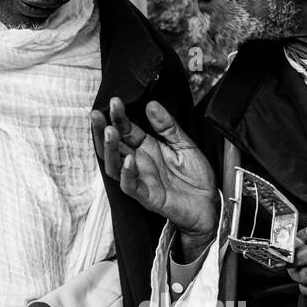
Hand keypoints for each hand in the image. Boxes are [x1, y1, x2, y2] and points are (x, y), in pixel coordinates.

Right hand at [94, 98, 217, 256]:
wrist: (209, 204)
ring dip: (110, 149)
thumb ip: (168, 126)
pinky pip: (130, 186)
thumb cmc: (195, 177)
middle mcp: (139, 163)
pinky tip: (129, 160)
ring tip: (110, 132)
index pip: (125, 130)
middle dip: (102, 130)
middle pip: (112, 147)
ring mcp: (141, 180)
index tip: (114, 102)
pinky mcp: (147, 197)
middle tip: (97, 114)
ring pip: (114, 166)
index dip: (118, 117)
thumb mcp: (185, 145)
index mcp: (146, 148)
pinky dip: (126, 174)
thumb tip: (151, 105)